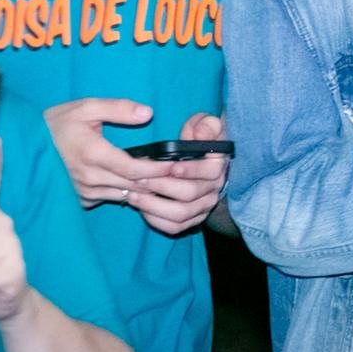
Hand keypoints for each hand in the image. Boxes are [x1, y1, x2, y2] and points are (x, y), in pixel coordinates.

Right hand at [43, 97, 171, 208]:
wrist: (28, 145)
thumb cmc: (58, 123)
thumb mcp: (86, 107)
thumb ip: (118, 108)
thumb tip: (147, 113)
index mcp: (93, 154)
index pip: (134, 169)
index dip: (158, 169)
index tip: (176, 164)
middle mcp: (89, 177)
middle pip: (134, 185)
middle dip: (158, 181)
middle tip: (178, 174)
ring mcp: (84, 190)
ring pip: (125, 195)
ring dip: (145, 189)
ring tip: (165, 180)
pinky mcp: (81, 198)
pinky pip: (111, 198)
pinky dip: (127, 192)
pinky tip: (139, 184)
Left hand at [129, 113, 228, 236]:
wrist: (200, 157)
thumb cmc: (198, 137)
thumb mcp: (205, 124)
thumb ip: (206, 125)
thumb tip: (201, 134)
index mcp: (218, 164)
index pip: (209, 171)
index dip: (190, 170)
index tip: (170, 167)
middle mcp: (214, 188)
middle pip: (190, 195)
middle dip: (162, 187)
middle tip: (140, 180)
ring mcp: (204, 206)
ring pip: (181, 214)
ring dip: (154, 206)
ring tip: (133, 196)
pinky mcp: (193, 218)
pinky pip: (175, 227)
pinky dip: (157, 221)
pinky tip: (141, 209)